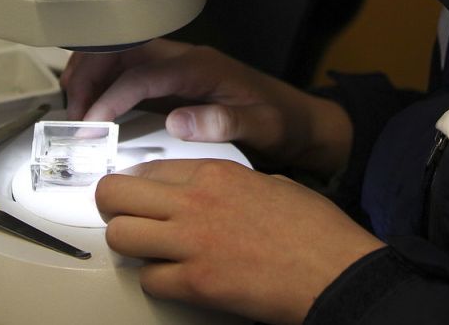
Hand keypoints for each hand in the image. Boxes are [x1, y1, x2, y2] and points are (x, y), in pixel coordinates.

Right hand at [60, 40, 351, 175]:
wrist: (299, 120)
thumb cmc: (282, 122)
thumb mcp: (262, 127)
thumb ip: (224, 122)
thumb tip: (177, 120)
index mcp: (203, 67)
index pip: (144, 73)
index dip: (112, 97)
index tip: (91, 125)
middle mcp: (186, 59)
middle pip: (123, 51)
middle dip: (90, 74)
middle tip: (72, 114)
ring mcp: (178, 66)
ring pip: (121, 56)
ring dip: (92, 74)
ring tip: (74, 109)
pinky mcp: (173, 79)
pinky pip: (129, 70)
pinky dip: (103, 82)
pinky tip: (93, 106)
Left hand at [97, 159, 384, 323]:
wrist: (335, 271)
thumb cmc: (314, 230)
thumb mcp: (271, 184)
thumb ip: (230, 183)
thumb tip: (208, 192)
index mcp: (217, 172)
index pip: (148, 166)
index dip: (135, 181)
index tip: (134, 192)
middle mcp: (197, 200)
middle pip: (116, 194)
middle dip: (113, 206)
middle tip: (123, 216)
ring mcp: (193, 242)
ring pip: (121, 235)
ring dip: (129, 244)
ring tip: (146, 249)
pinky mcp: (196, 283)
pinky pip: (148, 280)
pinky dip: (156, 281)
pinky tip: (174, 278)